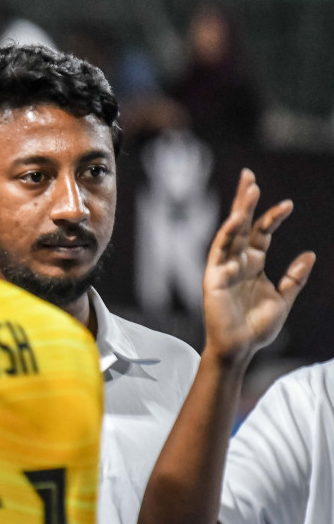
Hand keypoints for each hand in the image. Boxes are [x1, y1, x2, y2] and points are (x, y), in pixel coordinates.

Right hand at [202, 169, 314, 365]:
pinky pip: (220, 251)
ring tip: (249, 188)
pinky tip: (237, 219)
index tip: (288, 203)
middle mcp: (237, 261)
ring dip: (239, 210)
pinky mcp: (213, 277)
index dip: (273, 217)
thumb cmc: (257, 326)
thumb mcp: (283, 299)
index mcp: (253, 264)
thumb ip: (294, 278)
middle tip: (249, 175)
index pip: (262, 233)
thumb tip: (309, 255)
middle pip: (242, 224)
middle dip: (245, 201)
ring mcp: (224, 267)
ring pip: (231, 232)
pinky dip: (227, 235)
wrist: (241, 348)